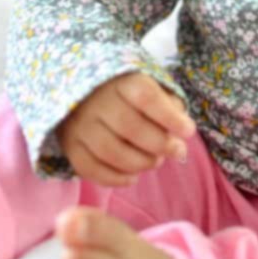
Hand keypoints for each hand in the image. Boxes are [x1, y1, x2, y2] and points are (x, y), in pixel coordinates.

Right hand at [56, 72, 195, 186]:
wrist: (80, 90)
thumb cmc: (126, 90)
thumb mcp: (148, 84)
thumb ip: (167, 102)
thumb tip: (182, 128)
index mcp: (119, 80)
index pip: (145, 96)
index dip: (169, 117)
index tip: (188, 131)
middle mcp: (95, 100)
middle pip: (130, 127)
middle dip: (159, 144)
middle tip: (177, 151)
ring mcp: (79, 124)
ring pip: (110, 151)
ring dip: (140, 163)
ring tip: (156, 161)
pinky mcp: (69, 145)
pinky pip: (90, 169)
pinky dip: (115, 178)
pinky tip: (133, 176)